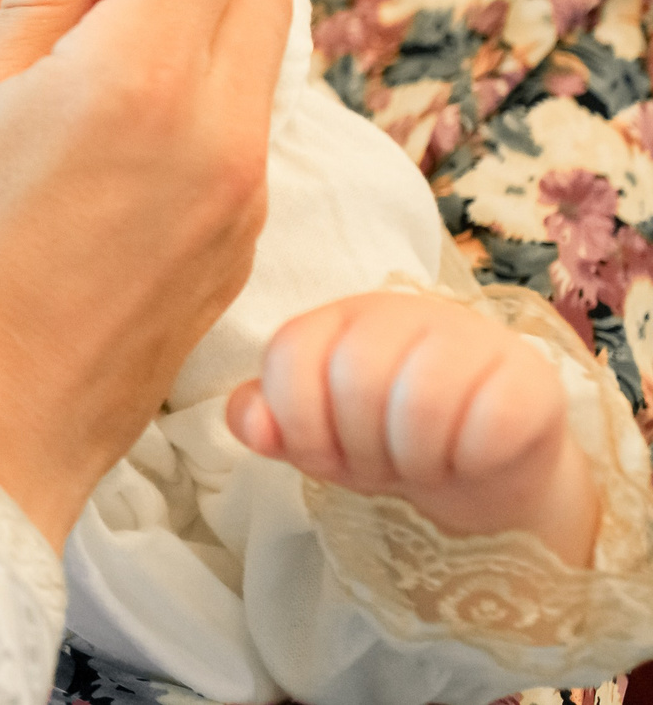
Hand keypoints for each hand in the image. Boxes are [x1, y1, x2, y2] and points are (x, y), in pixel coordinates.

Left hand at [227, 292, 602, 565]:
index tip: (323, 454)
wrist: (482, 470)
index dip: (300, 424)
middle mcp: (401, 312)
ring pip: (422, 402)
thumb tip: (253, 427)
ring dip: (416, 461)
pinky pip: (491, 425)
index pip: (290, 354)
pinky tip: (471, 461)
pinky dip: (471, 462)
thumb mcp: (314, 435)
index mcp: (338, 319)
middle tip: (384, 466)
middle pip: (356, 380)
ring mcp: (470, 336)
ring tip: (424, 465)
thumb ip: (264, 419)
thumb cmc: (385, 442)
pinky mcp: (529, 376)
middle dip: (362, 449)